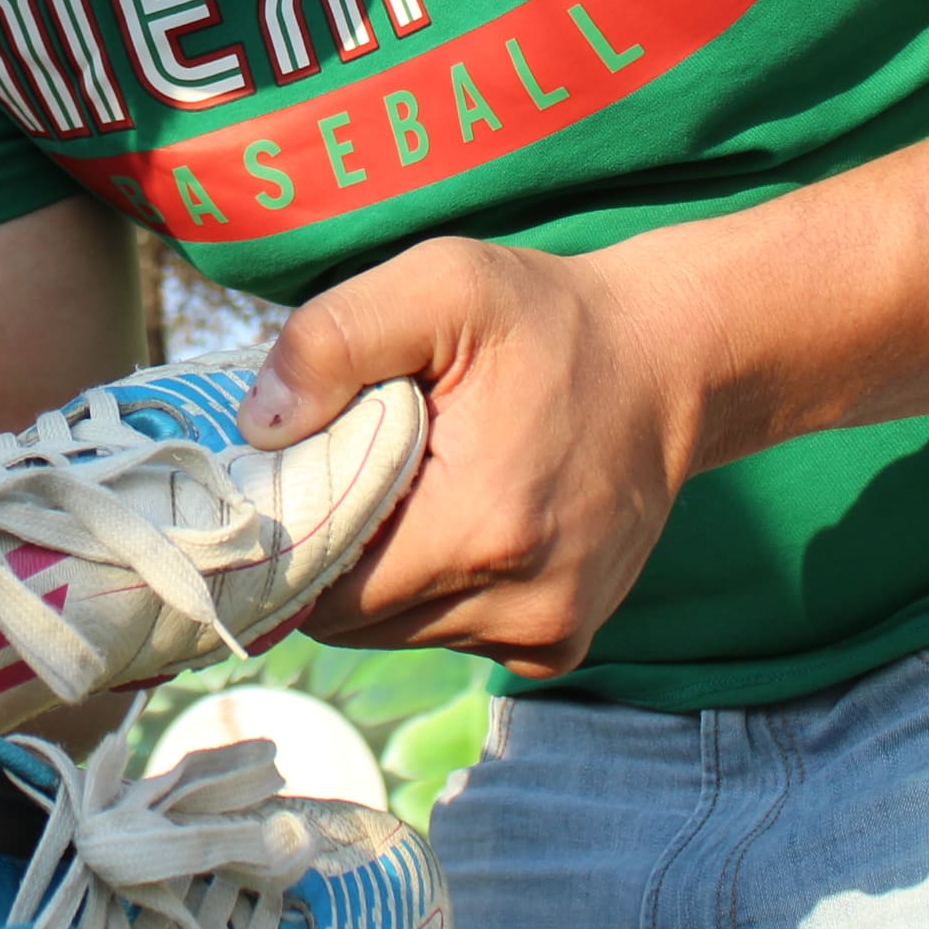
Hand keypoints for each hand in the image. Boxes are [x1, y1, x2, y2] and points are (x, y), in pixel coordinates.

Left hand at [239, 238, 708, 679]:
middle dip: (329, 552)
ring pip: (397, 632)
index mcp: (481, 527)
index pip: (322, 586)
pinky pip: (451, 634)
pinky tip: (458, 518)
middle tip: (346, 469)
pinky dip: (431, 589)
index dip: (287, 535)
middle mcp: (521, 603)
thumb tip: (260, 429)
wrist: (668, 360)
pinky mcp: (560, 644)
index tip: (288, 478)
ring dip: (381, 571)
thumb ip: (332, 341)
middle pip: (352, 620)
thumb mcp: (440, 285)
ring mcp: (547, 634)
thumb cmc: (547, 319)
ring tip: (412, 487)